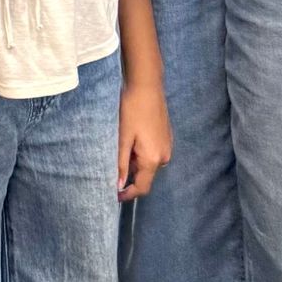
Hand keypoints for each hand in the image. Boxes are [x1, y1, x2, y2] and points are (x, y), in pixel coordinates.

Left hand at [117, 79, 171, 199]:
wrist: (147, 86)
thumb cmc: (132, 110)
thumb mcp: (123, 138)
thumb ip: (122, 163)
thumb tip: (120, 185)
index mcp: (153, 159)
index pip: (142, 187)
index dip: (128, 194)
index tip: (114, 195)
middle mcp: (164, 156)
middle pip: (145, 175)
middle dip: (130, 173)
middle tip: (113, 160)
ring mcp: (167, 146)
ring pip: (149, 164)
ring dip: (135, 161)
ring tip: (122, 145)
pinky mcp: (167, 137)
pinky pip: (153, 153)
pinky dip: (142, 152)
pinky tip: (132, 138)